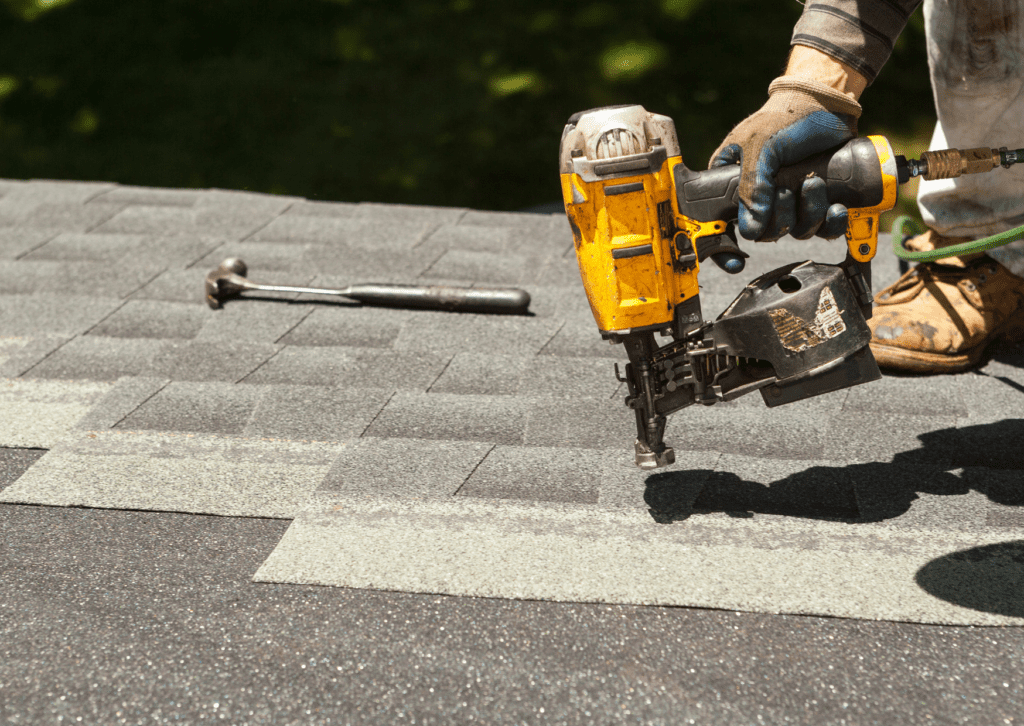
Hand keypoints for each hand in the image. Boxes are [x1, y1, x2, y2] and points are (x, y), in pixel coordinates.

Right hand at [710, 76, 861, 240]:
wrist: (828, 103)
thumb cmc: (787, 116)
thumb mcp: (761, 146)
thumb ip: (752, 185)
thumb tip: (750, 229)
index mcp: (733, 183)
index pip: (719, 224)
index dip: (723, 247)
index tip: (734, 260)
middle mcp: (759, 197)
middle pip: (764, 234)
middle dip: (781, 218)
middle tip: (788, 190)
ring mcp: (789, 201)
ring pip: (794, 232)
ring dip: (809, 214)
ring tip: (815, 184)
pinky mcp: (816, 201)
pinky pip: (822, 229)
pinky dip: (831, 223)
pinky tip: (836, 207)